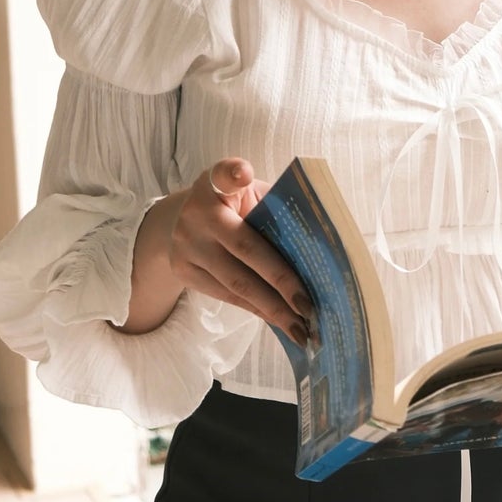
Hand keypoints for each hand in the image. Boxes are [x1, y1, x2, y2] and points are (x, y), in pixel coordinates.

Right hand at [161, 157, 312, 344]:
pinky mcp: (183, 271)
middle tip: (311, 308)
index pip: (223, 174)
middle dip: (282, 282)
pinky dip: (256, 309)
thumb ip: (273, 206)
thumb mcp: (248, 194)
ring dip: (272, 308)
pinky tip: (278, 321)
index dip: (234, 173)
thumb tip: (320, 244)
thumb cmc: (233, 206)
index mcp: (215, 185)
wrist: (181, 222)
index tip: (243, 173)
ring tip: (301, 329)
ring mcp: (186, 244)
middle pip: (245, 249)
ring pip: (235, 282)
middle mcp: (196, 213)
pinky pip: (226, 295)